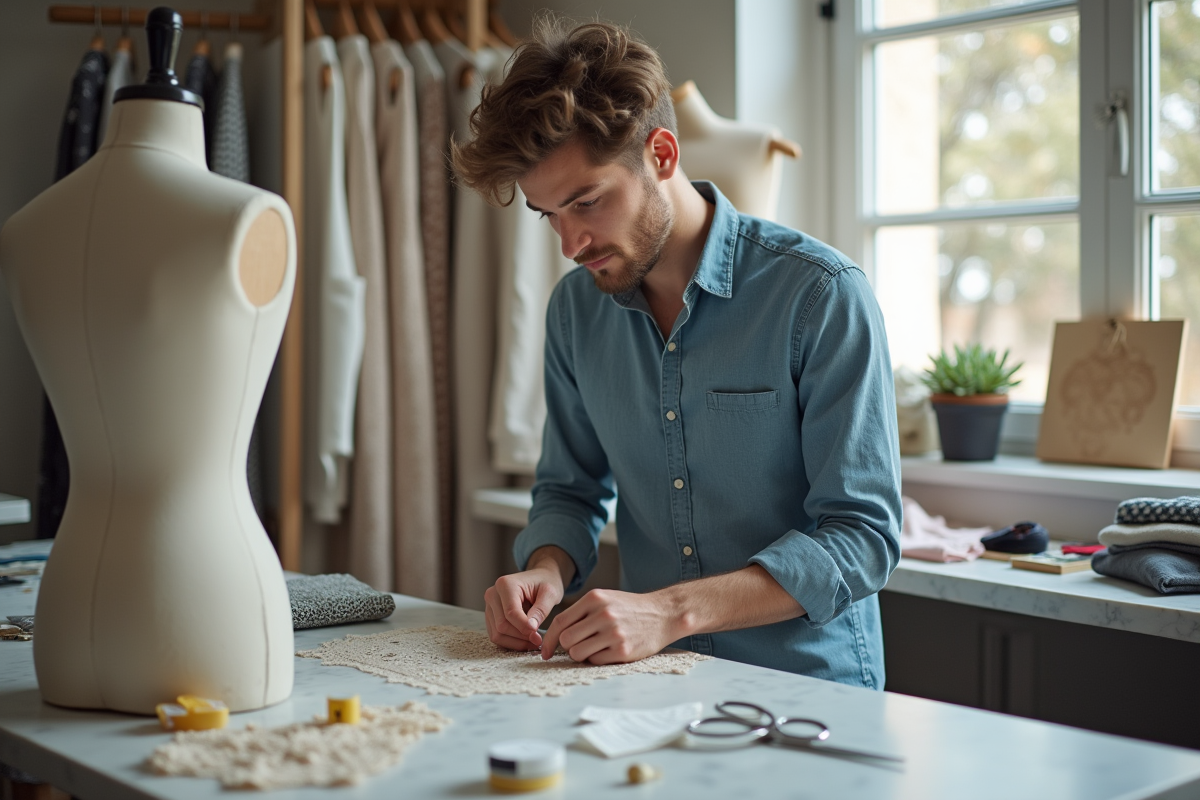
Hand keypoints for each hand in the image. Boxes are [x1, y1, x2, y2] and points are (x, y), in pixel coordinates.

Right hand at [483, 559, 565, 650]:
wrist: (541, 578)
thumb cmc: (546, 583)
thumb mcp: (550, 594)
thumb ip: (540, 611)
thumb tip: (531, 629)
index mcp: (505, 584)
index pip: (511, 613)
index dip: (524, 628)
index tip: (538, 636)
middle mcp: (492, 594)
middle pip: (502, 625)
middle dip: (521, 637)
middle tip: (538, 640)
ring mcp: (489, 606)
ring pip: (497, 634)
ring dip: (516, 642)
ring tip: (533, 641)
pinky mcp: (491, 616)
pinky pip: (496, 636)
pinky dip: (511, 642)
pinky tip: (525, 640)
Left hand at [540, 588, 677, 664]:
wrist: (663, 614)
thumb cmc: (629, 608)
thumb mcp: (604, 599)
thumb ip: (581, 612)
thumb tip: (556, 635)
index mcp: (594, 598)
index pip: (559, 622)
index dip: (549, 639)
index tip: (545, 651)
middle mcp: (602, 614)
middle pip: (566, 639)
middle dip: (567, 647)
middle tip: (578, 645)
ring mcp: (613, 632)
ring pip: (577, 653)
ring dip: (581, 654)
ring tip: (594, 647)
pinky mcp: (622, 650)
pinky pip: (595, 660)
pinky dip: (597, 659)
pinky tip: (608, 650)